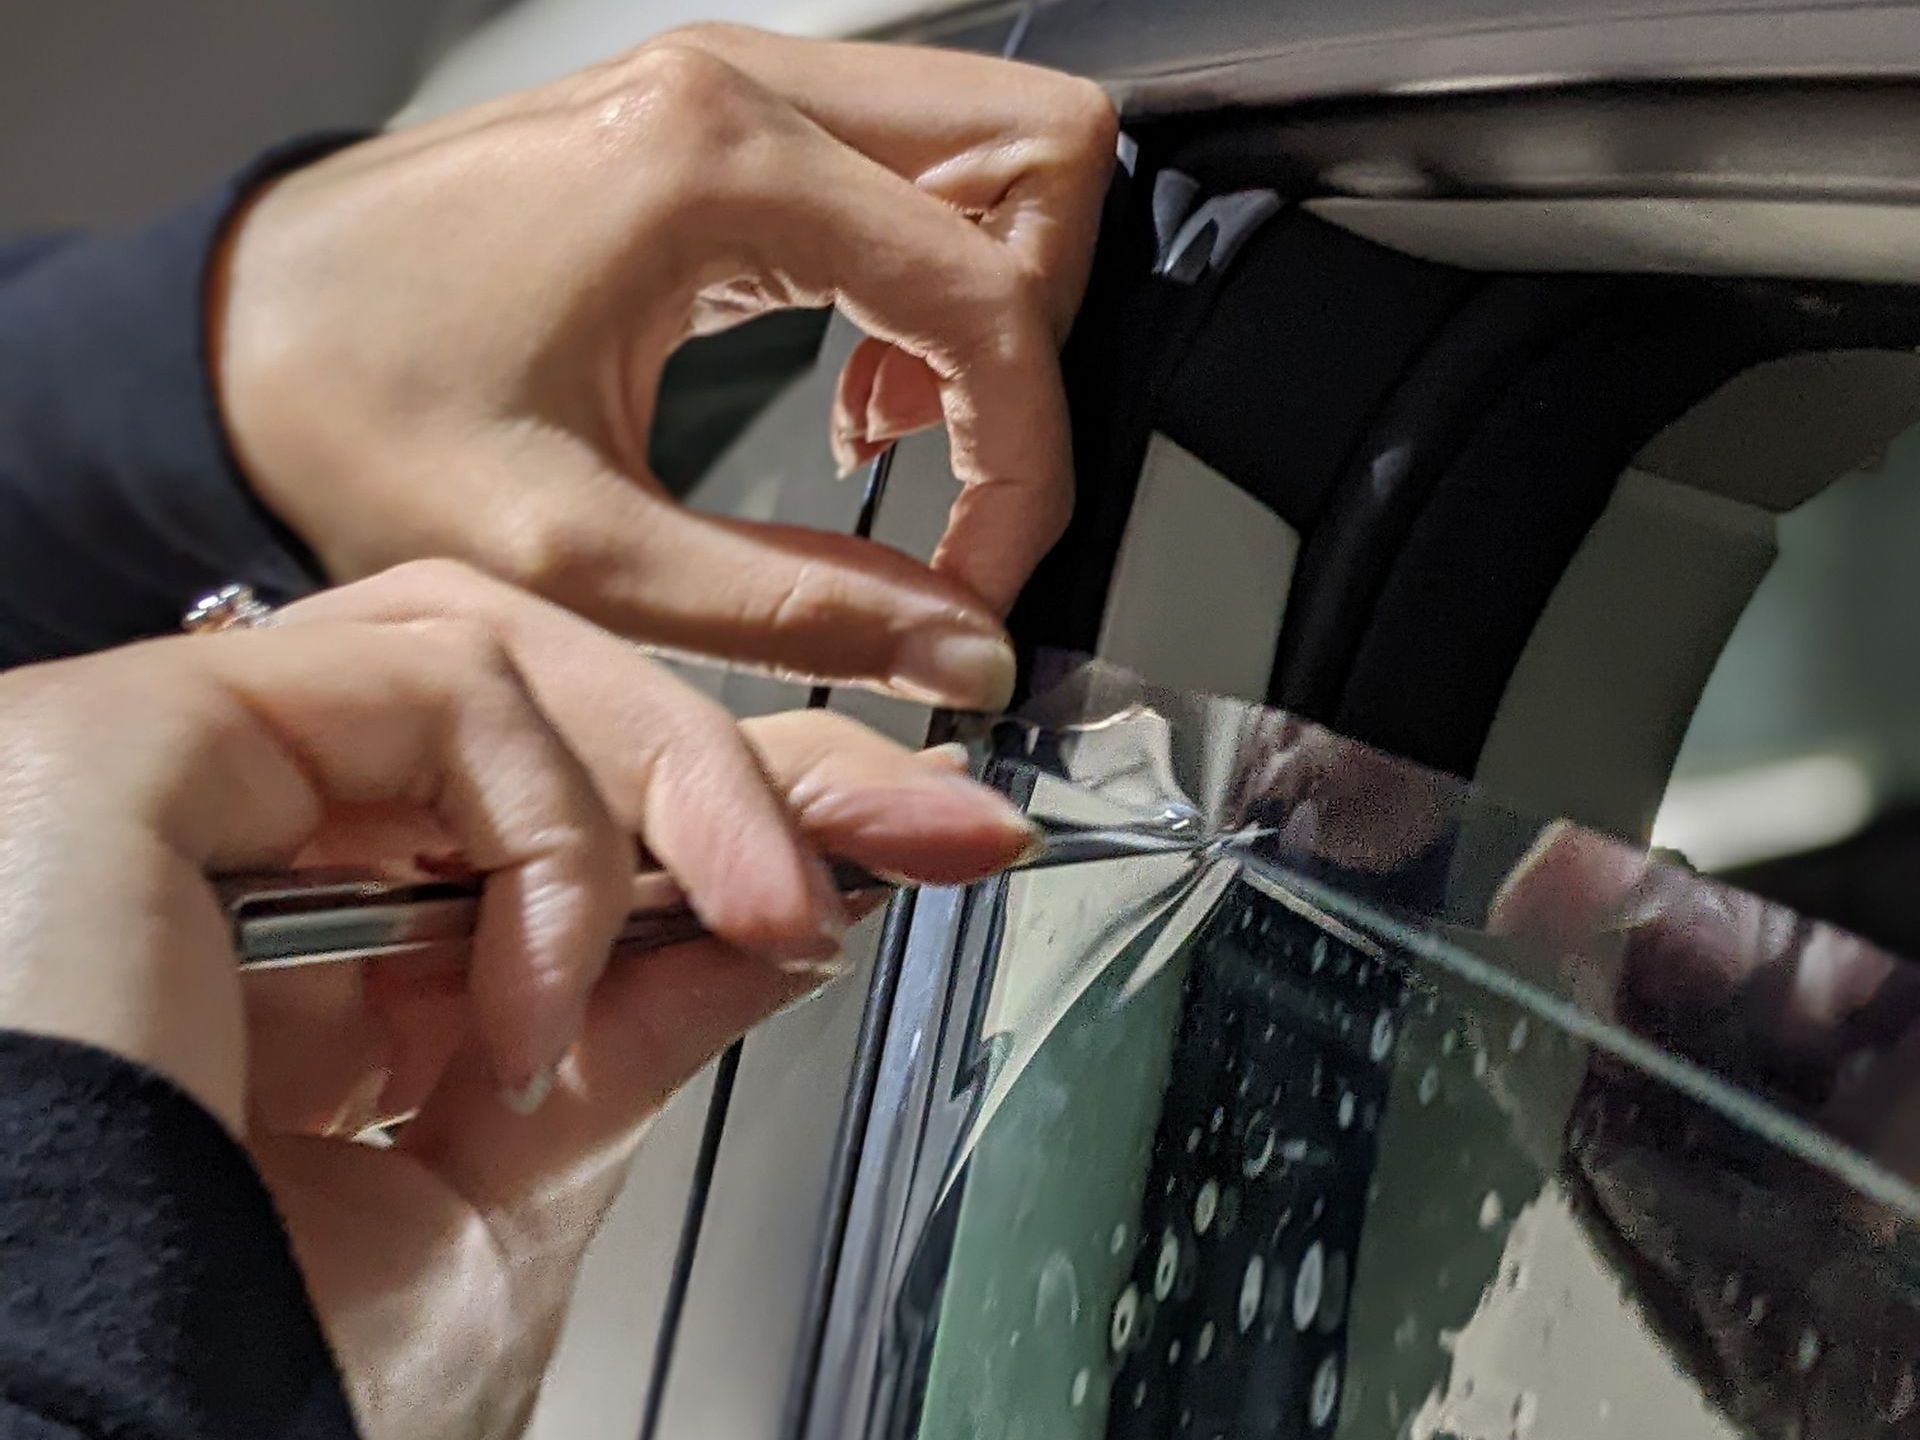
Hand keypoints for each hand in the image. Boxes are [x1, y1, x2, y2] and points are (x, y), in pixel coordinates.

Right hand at [0, 561, 1034, 1439]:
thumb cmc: (213, 1371)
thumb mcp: (492, 1200)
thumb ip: (622, 1036)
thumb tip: (762, 927)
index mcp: (300, 959)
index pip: (537, 808)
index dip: (731, 801)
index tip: (913, 829)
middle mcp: (237, 849)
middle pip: (529, 697)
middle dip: (753, 759)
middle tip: (916, 829)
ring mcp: (186, 777)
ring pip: (496, 651)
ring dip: (684, 779)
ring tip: (766, 914)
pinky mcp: (144, 735)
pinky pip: (434, 683)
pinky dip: (548, 828)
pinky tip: (532, 995)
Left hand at [212, 25, 1115, 708]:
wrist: (231, 353)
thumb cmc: (351, 422)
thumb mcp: (585, 558)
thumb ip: (803, 607)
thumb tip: (962, 647)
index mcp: (713, 168)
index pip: (993, 293)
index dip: (1023, 459)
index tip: (981, 577)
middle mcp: (738, 93)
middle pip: (1038, 152)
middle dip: (1036, 339)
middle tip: (958, 469)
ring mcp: (730, 96)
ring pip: (986, 152)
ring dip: (982, 307)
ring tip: (888, 431)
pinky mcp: (715, 131)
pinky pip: (902, 177)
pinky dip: (918, 288)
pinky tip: (846, 393)